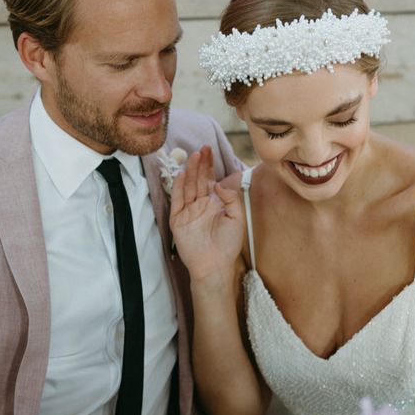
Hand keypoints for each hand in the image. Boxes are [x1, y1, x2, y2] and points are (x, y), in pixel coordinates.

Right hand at [169, 146, 243, 281]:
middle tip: (202, 148)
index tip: (209, 150)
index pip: (210, 180)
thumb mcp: (237, 218)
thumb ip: (231, 198)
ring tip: (193, 156)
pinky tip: (181, 175)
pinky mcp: (178, 220)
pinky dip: (178, 188)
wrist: (215, 265)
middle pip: (198, 180)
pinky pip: (177, 201)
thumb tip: (219, 183)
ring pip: (188, 187)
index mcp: (213, 203)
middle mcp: (200, 205)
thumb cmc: (228, 245)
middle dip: (200, 164)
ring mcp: (188, 212)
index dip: (209, 165)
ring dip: (190, 171)